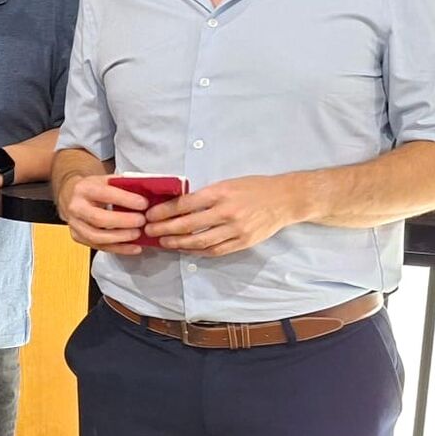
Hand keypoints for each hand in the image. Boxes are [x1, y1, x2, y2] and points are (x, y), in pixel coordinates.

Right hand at [57, 174, 149, 254]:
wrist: (72, 196)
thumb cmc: (95, 188)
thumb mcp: (106, 180)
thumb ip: (124, 186)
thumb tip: (147, 193)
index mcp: (84, 189)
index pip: (105, 194)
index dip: (125, 200)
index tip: (144, 203)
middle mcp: (76, 207)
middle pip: (98, 219)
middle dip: (123, 222)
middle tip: (142, 221)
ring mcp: (75, 224)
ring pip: (96, 237)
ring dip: (121, 238)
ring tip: (138, 234)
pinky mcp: (78, 237)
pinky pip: (99, 247)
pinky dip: (119, 249)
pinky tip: (134, 247)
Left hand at [144, 174, 307, 255]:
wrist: (284, 200)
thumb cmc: (253, 188)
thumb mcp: (226, 183)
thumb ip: (204, 195)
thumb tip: (176, 204)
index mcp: (220, 193)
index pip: (184, 204)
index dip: (164, 211)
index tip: (150, 215)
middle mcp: (226, 212)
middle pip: (188, 225)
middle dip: (164, 229)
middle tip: (149, 231)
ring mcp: (235, 230)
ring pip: (199, 241)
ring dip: (178, 243)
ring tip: (164, 242)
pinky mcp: (243, 242)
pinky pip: (215, 250)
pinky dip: (197, 251)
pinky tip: (185, 249)